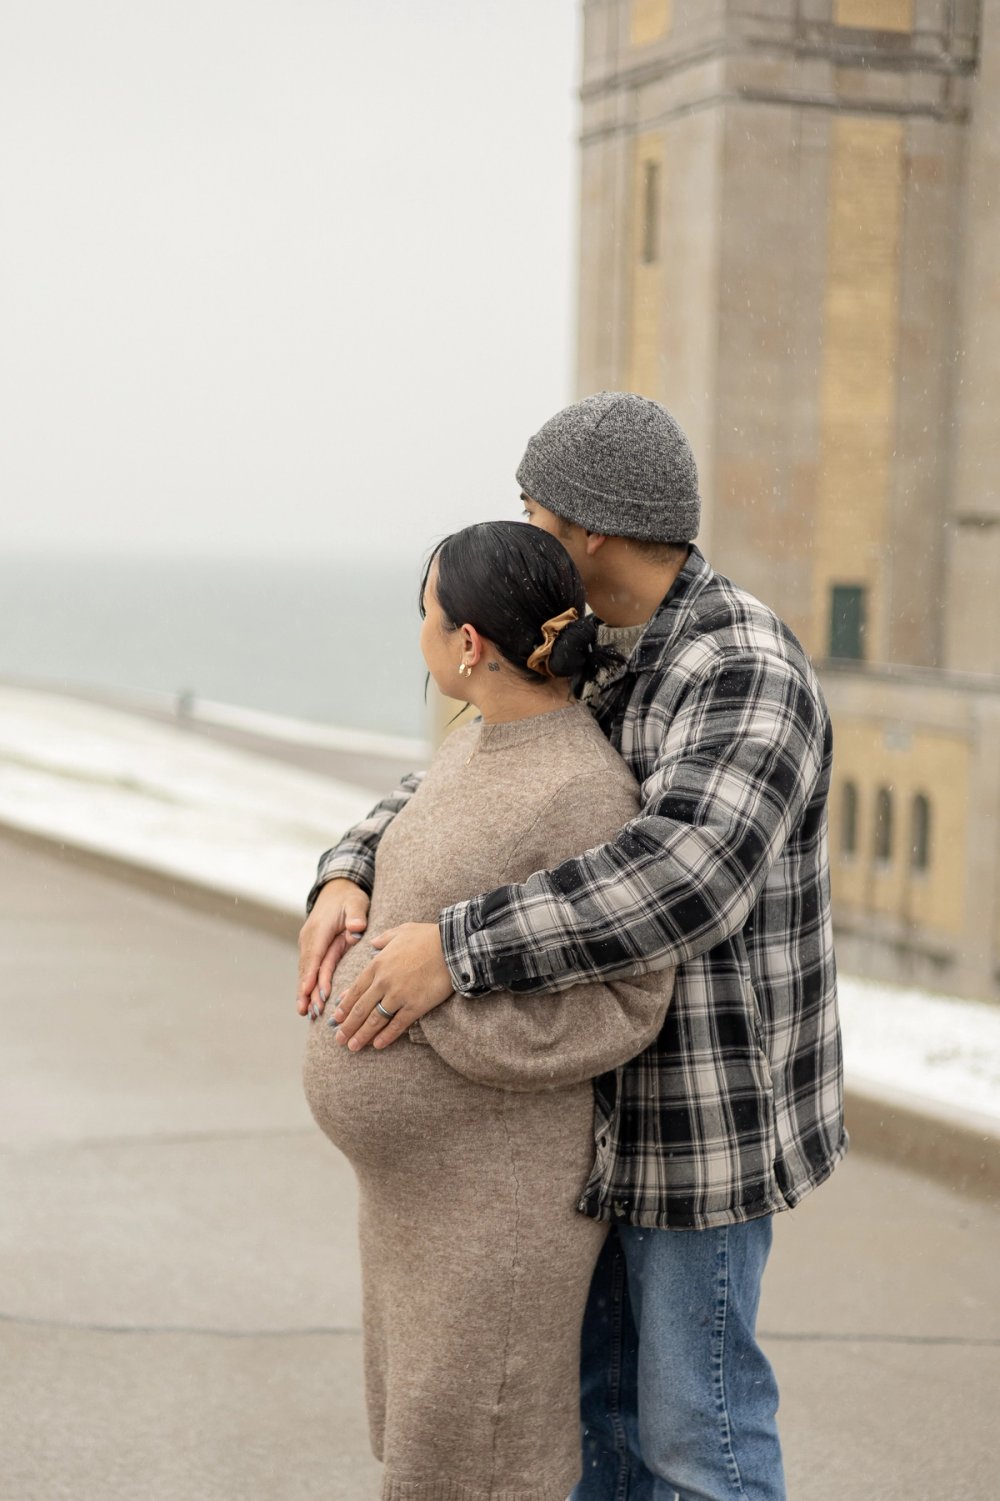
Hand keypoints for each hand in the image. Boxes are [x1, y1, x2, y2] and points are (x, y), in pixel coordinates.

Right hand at [296, 879, 369, 1017]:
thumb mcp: (356, 902)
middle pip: (307, 968)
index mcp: (320, 929)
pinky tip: (308, 1002)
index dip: (312, 974)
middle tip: (308, 1011)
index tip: (309, 992)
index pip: (315, 955)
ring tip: (306, 1013)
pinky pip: (310, 970)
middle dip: (306, 990)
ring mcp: (309, 945)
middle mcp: (310, 938)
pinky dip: (307, 986)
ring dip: (305, 992)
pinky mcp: (312, 950)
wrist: (336, 891)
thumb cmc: (348, 898)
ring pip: (306, 972)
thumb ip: (356, 915)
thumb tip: (356, 927)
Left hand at [332, 922, 453, 1049]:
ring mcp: (398, 995)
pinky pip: (397, 1025)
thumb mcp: (402, 931)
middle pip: (360, 1008)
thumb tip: (373, 943)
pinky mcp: (415, 1006)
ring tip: (353, 1047)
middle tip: (339, 1039)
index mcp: (378, 964)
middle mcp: (384, 982)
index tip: (336, 1019)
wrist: (452, 946)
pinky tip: (377, 1045)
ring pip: (375, 1020)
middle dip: (348, 1026)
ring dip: (362, 1035)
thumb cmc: (428, 937)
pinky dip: (386, 1036)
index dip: (344, 1006)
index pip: (355, 990)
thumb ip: (384, 939)